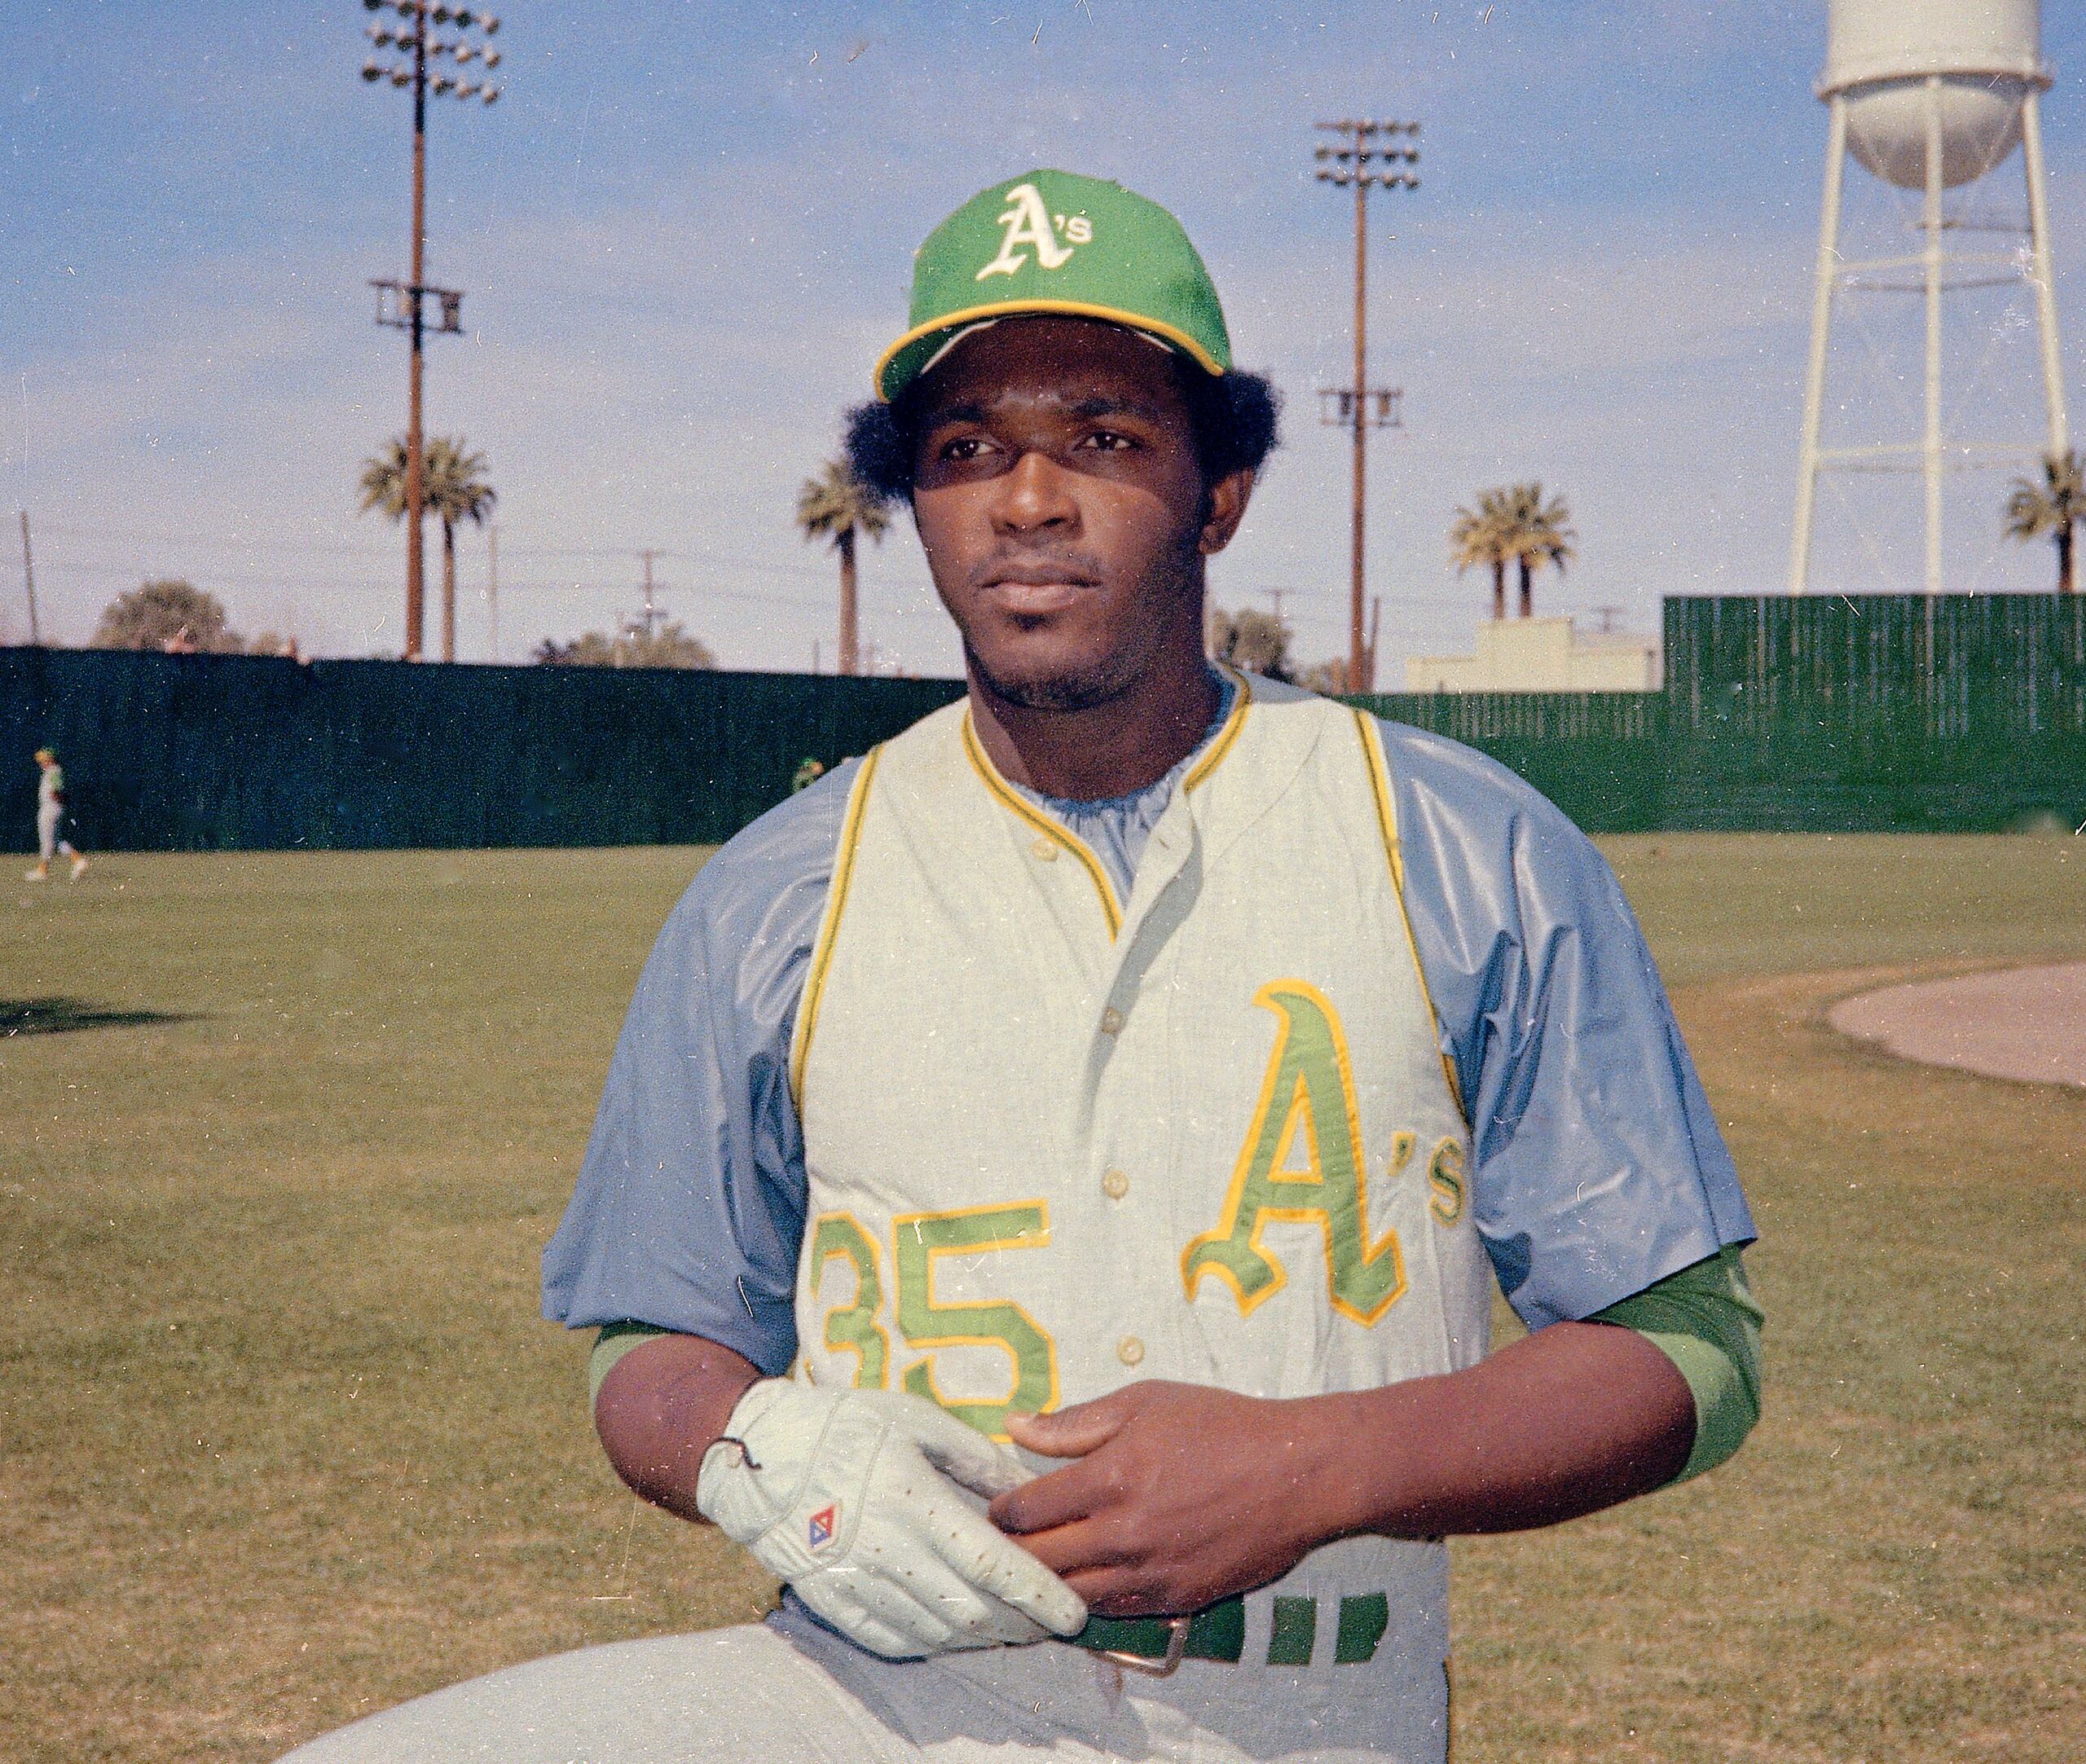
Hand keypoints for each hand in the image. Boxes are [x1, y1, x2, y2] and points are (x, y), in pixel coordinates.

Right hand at [695, 1380, 1086, 1658]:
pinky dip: (933, 1643)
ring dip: (982, 1639)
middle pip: (970, 1610)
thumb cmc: (846, 1427)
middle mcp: (886, 1550)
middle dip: (1021, 1625)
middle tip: (1052, 1625)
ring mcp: (856, 1582)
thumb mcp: (916, 1420)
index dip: (1039, 1594)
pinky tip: (956, 1634)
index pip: (992, 1564)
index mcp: (912, 1500)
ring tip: (1013, 1630)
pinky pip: (893, 1639)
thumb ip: (976, 1458)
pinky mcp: (832, 1602)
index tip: (1073, 1612)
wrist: (760, 1456)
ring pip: (936, 1632)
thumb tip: (1025, 1491)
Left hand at [991, 1381, 1326, 1617]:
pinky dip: (1088, 1599)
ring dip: (1046, 1584)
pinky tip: (1082, 1581)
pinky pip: (1113, 1611)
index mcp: (1111, 1477)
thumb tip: (1014, 1426)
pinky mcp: (1177, 1600)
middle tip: (1003, 1544)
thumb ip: (1074, 1422)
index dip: (1001, 1511)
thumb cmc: (1221, 1426)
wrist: (1299, 1473)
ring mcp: (1151, 1573)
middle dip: (1012, 1554)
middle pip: (1039, 1563)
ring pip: (1071, 1597)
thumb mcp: (1145, 1402)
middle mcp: (1125, 1533)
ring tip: (1036, 1568)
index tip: (999, 1507)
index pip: (1026, 1511)